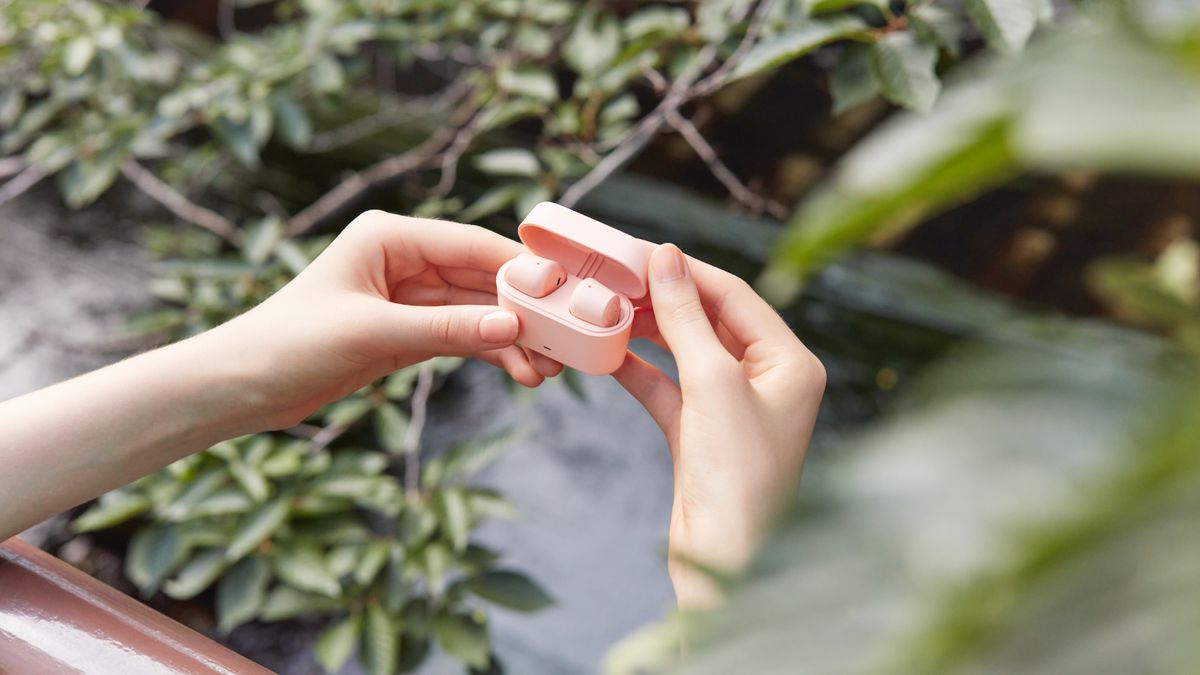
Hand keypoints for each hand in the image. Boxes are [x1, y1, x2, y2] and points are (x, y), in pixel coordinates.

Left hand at [209, 210, 561, 429]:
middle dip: (525, 311)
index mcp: (390, 236)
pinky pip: (463, 334)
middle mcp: (404, 258)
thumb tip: (512, 327)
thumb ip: (445, 328)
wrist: (240, 386)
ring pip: (479, 311)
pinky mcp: (407, 330)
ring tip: (549, 370)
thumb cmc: (290, 344)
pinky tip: (521, 372)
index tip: (566, 295)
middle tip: (567, 341)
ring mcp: (409, 295)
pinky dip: (491, 351)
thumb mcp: (372, 333)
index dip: (522, 270)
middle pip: (483, 278)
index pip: (472, 246)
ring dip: (513, 338)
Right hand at [613, 244, 825, 608]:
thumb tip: (665, 258)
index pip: (736, 297)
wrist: (724, 563)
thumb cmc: (738, 476)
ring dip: (648, 330)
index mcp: (791, 364)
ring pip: (684, 352)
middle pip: (709, 320)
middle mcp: (767, 381)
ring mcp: (731, 409)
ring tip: (607, 304)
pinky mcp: (699, 435)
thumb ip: (686, 318)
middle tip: (616, 274)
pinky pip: (665, 389)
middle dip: (664, 297)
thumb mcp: (712, 383)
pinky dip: (637, 370)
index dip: (688, 270)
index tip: (643, 249)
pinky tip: (607, 352)